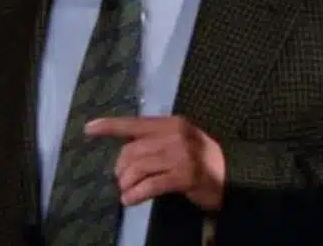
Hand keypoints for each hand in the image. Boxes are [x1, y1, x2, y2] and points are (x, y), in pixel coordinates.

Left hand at [85, 115, 225, 210]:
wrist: (234, 173)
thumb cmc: (202, 158)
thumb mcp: (181, 140)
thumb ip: (157, 141)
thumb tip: (126, 155)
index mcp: (170, 123)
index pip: (134, 123)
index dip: (110, 126)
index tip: (89, 129)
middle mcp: (174, 136)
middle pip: (132, 151)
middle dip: (121, 168)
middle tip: (122, 180)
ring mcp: (180, 156)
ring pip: (138, 168)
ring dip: (126, 184)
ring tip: (126, 192)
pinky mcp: (184, 176)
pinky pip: (150, 185)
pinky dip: (136, 194)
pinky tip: (130, 200)